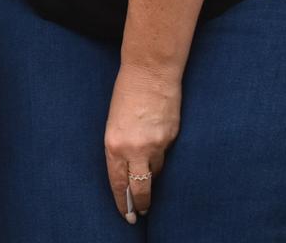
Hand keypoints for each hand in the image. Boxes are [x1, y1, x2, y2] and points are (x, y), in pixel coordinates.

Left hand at [104, 61, 180, 222]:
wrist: (150, 71)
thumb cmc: (127, 92)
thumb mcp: (114, 121)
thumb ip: (121, 146)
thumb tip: (129, 167)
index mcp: (114, 144)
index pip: (118, 183)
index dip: (123, 202)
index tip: (126, 214)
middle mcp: (134, 149)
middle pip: (140, 188)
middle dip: (142, 203)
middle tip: (141, 212)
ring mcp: (156, 145)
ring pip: (156, 170)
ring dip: (152, 171)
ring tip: (148, 163)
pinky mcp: (171, 138)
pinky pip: (166, 154)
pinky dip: (162, 152)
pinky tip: (158, 140)